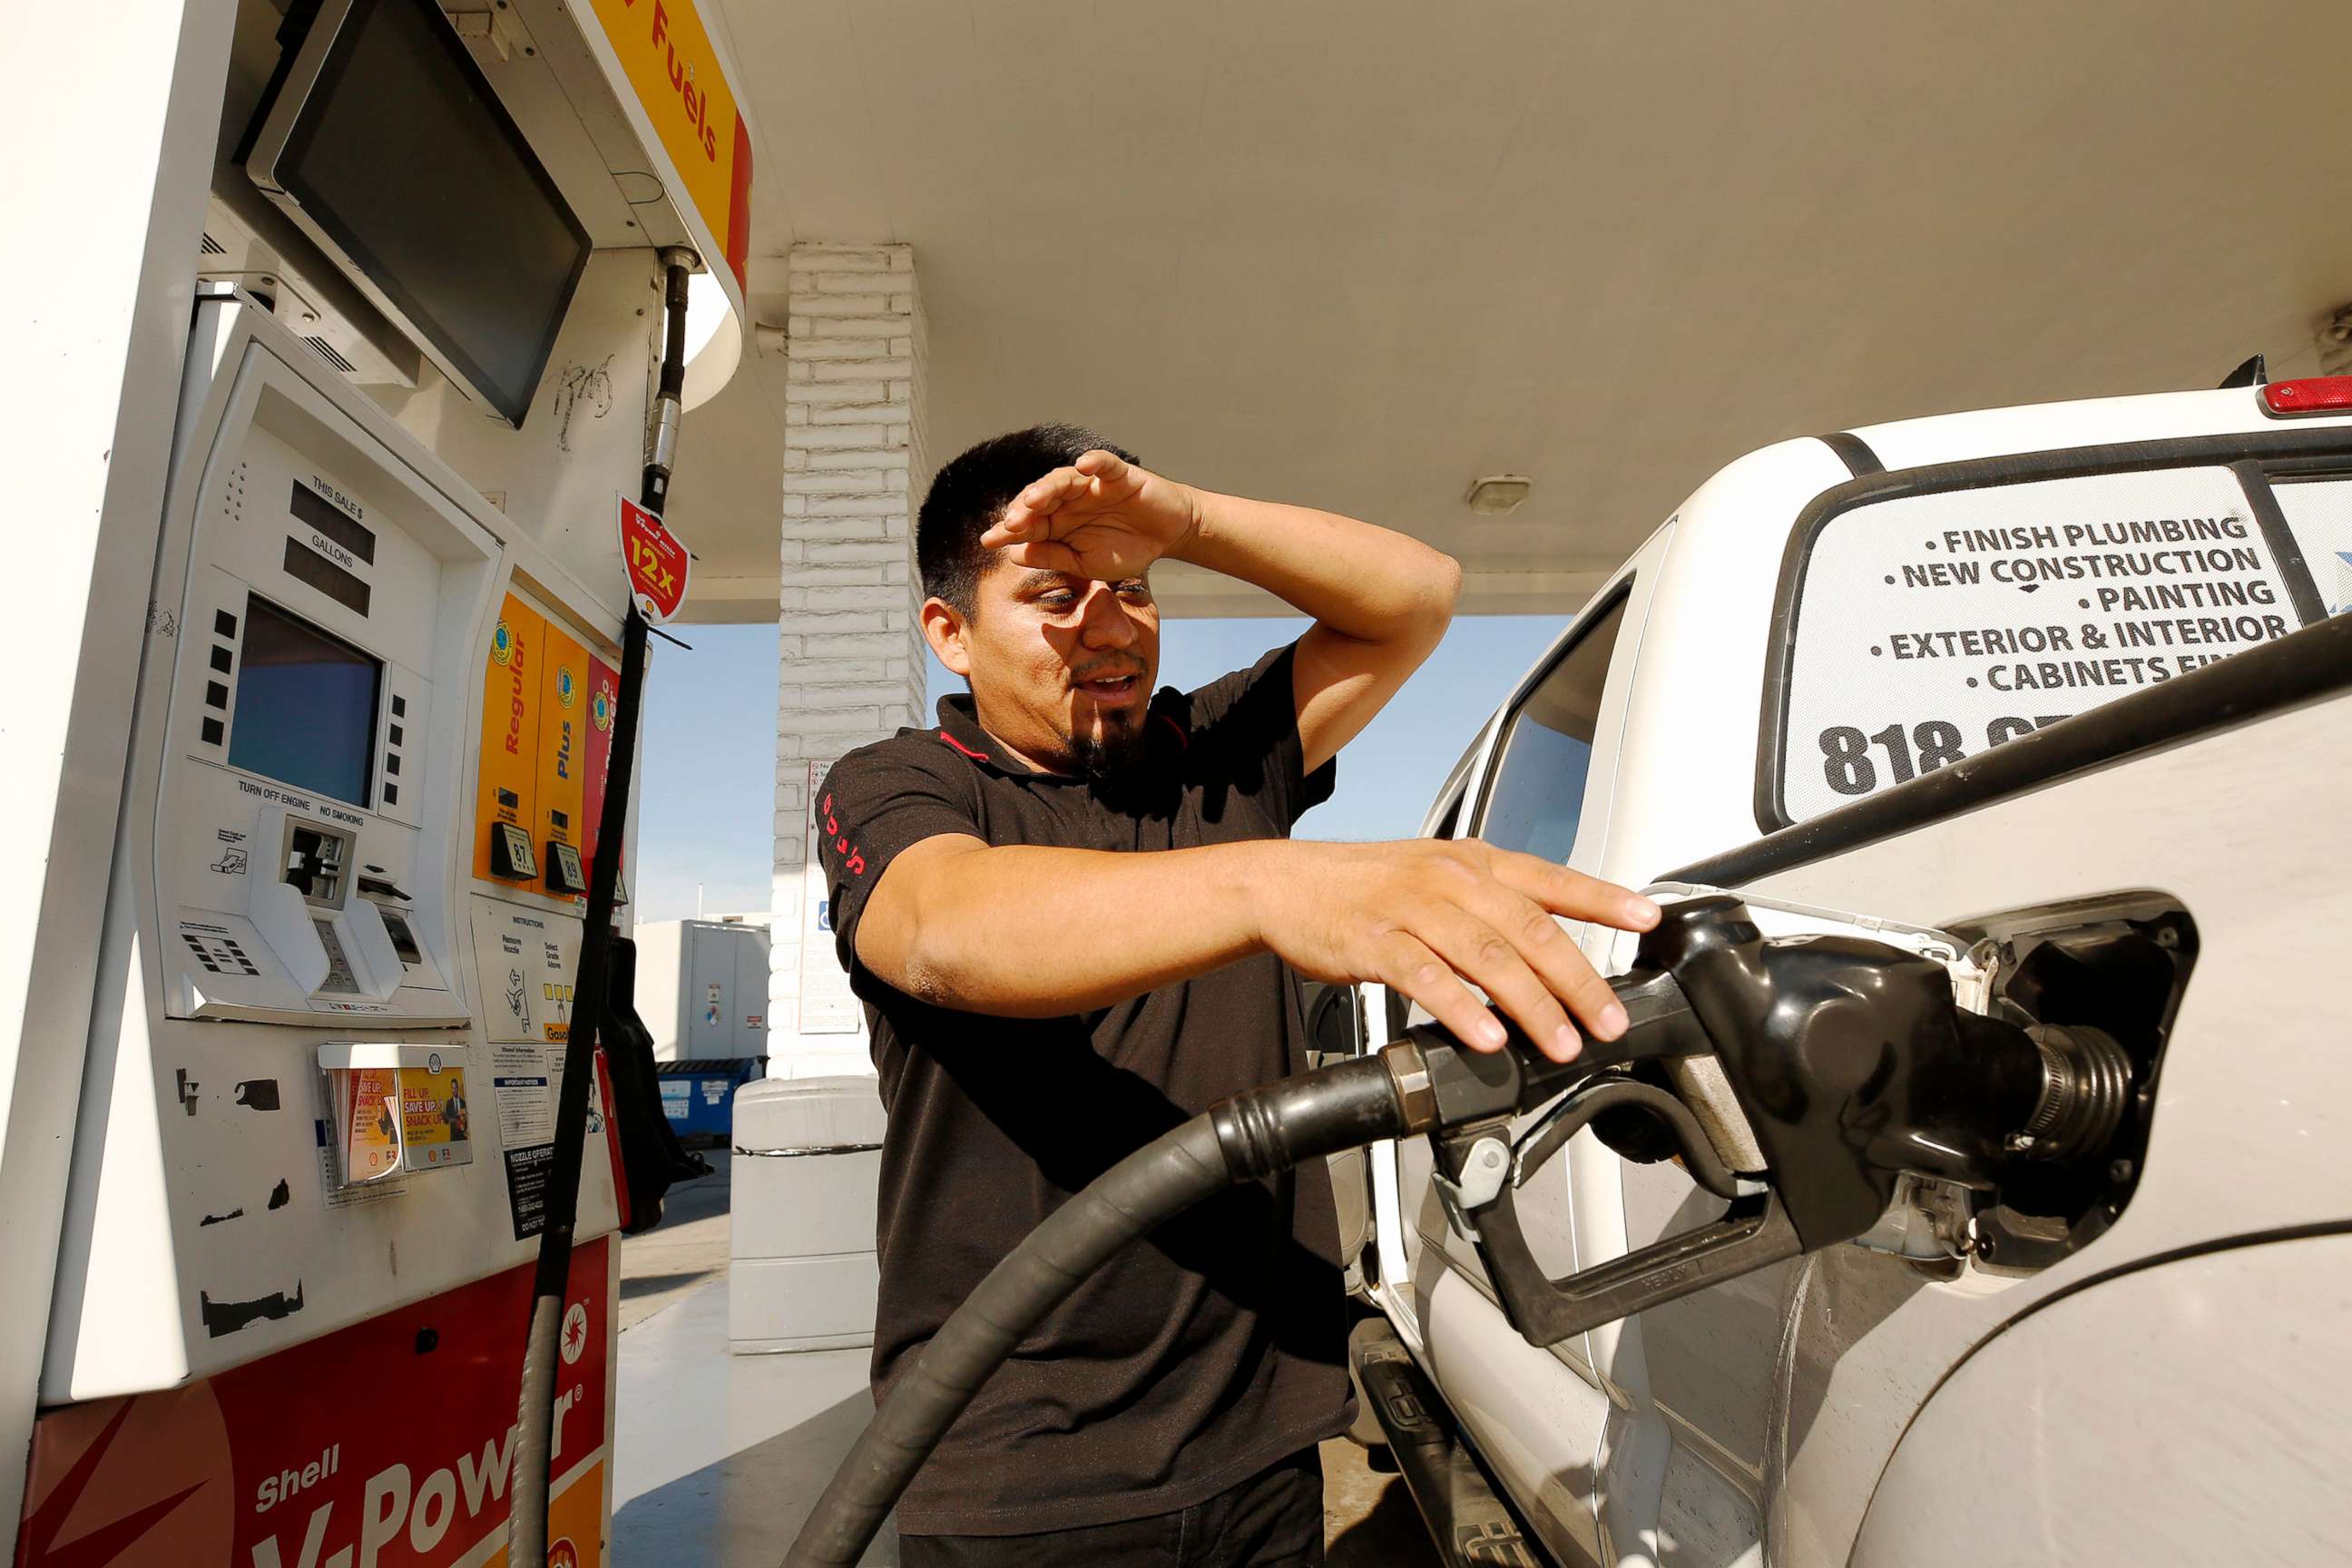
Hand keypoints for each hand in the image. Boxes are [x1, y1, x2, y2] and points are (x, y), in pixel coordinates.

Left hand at [980, 450, 1201, 580]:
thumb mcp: (1085, 564)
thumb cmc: (1126, 549)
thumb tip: (1014, 554)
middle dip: (1023, 511)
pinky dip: (1094, 462)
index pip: (1028, 524)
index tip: (987, 541)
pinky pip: (1104, 464)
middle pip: (1039, 500)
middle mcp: (1069, 501)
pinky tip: (1083, 465)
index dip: (1007, 531)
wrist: (1168, 536)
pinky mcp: (1119, 475)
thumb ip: (1053, 556)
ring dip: (1047, 488)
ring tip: (1034, 500)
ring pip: (1063, 480)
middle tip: (1010, 524)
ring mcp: (1092, 485)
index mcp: (1058, 523)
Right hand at [1251, 839, 1660, 1061]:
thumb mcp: (1439, 877)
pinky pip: (1427, 978)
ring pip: (1486, 957)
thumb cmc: (1368, 887)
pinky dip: (1462, 1010)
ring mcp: (1413, 908)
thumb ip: (1493, 908)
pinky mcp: (1375, 942)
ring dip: (1532, 1005)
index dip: (1603, 898)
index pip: (1552, 878)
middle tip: (1609, 1020)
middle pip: (1529, 929)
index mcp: (1474, 862)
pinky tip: (1487, 1038)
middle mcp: (1451, 879)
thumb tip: (1552, 954)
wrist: (1289, 885)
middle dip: (1578, 980)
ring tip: (1561, 1043)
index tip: (1648, 918)